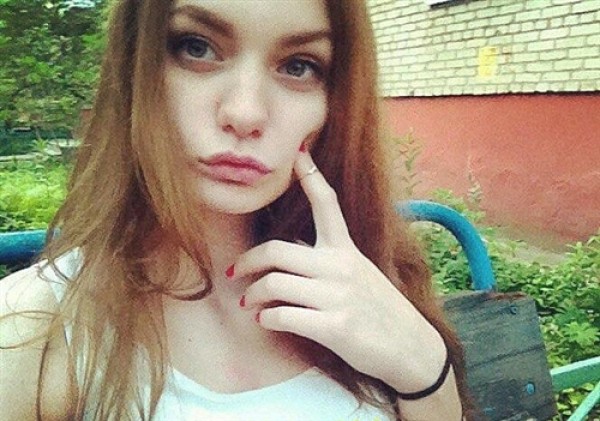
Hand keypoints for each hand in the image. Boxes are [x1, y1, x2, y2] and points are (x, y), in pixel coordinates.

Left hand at [228, 151, 446, 390]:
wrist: (412, 349)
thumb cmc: (382, 312)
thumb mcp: (361, 275)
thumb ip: (329, 262)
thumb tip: (288, 258)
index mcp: (347, 251)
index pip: (327, 205)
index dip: (311, 176)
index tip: (298, 154)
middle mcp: (340, 267)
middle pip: (277, 250)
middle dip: (247, 261)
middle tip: (234, 273)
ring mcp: (337, 296)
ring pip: (274, 283)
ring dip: (252, 294)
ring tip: (248, 302)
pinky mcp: (334, 326)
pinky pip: (282, 316)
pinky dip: (266, 318)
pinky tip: (265, 320)